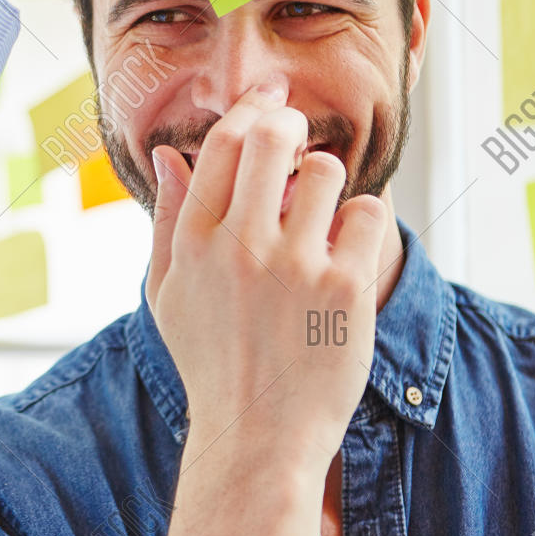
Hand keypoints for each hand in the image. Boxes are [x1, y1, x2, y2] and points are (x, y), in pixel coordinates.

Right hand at [145, 82, 386, 479]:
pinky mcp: (343, 289)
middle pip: (272, 138)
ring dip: (327, 183)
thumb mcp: (168, 293)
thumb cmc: (212, 363)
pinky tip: (345, 252)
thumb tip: (167, 153)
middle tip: (299, 140)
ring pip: (326, 171)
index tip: (269, 98)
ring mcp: (293, 267)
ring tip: (321, 216)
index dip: (250, 110)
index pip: (222, 145)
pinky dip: (361, 225)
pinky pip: (368, 214)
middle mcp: (239, 247)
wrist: (258, 437)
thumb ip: (166, 220)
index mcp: (194, 243)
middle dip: (290, 125)